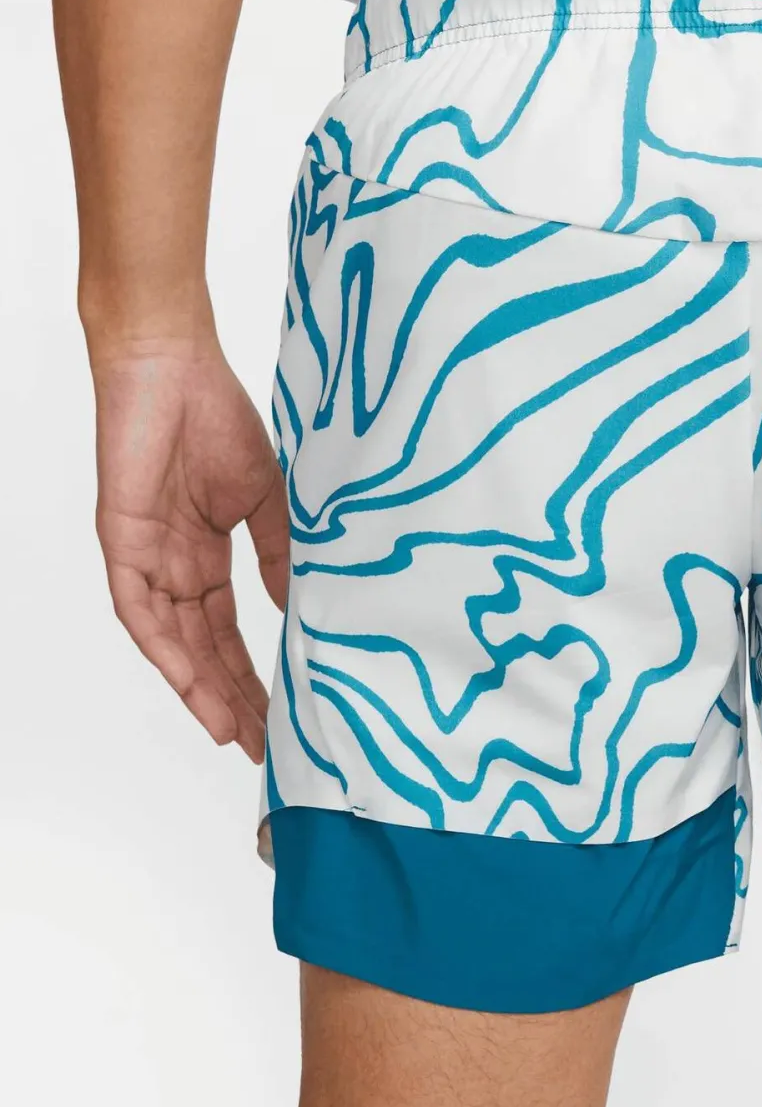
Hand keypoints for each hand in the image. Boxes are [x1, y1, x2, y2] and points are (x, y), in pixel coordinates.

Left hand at [92, 336, 289, 762]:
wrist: (173, 364)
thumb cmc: (218, 416)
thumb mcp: (270, 500)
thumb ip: (278, 555)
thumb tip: (295, 609)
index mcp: (206, 555)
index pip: (227, 631)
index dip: (251, 675)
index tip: (279, 714)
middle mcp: (172, 565)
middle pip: (201, 649)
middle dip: (230, 697)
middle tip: (262, 742)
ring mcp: (145, 556)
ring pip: (170, 640)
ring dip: (199, 687)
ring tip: (232, 729)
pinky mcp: (121, 539)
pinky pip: (137, 607)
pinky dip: (162, 647)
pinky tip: (189, 681)